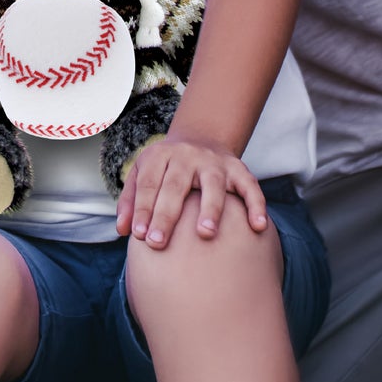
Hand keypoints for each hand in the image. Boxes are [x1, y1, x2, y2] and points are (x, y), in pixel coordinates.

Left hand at [115, 133, 269, 248]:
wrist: (200, 138)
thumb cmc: (166, 168)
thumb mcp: (143, 173)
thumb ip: (131, 201)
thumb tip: (123, 231)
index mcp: (161, 156)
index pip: (149, 183)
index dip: (143, 209)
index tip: (139, 237)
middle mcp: (188, 156)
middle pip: (176, 185)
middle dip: (166, 214)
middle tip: (158, 243)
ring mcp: (214, 162)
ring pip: (213, 184)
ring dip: (210, 208)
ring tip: (205, 233)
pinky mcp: (238, 168)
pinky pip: (249, 186)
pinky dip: (256, 204)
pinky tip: (258, 226)